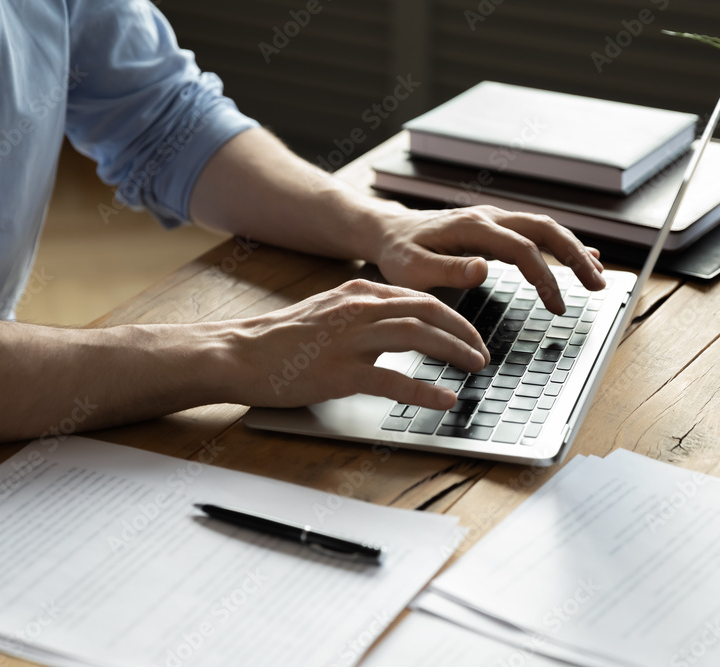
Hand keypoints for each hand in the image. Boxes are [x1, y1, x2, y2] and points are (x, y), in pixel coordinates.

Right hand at [224, 279, 490, 408]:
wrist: (238, 353)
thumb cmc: (280, 339)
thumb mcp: (328, 312)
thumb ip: (364, 315)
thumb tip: (401, 327)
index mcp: (358, 294)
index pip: (420, 298)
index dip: (453, 316)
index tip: (470, 334)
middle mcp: (359, 310)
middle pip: (428, 312)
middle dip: (463, 332)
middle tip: (481, 353)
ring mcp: (349, 340)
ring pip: (418, 337)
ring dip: (454, 352)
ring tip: (474, 368)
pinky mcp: (339, 372)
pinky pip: (392, 380)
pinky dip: (424, 390)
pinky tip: (444, 399)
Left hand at [373, 205, 605, 313]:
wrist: (388, 231)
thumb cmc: (398, 254)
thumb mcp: (413, 269)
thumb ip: (448, 270)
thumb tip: (483, 269)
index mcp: (472, 227)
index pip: (522, 249)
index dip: (544, 277)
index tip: (557, 306)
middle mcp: (488, 216)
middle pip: (545, 229)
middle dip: (575, 256)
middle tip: (598, 286)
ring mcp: (494, 219)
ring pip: (545, 227)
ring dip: (574, 250)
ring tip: (597, 277)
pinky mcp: (495, 227)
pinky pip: (536, 232)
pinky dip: (561, 244)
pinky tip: (584, 256)